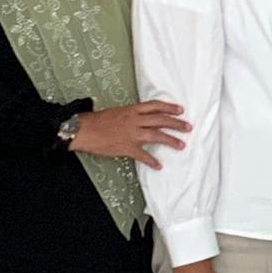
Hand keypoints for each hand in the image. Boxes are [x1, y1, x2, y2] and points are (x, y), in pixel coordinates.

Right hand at [70, 99, 191, 163]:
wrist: (83, 130)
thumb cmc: (97, 121)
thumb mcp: (117, 112)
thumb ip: (130, 115)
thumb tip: (141, 118)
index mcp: (131, 110)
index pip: (155, 106)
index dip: (169, 107)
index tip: (180, 110)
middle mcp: (134, 120)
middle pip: (160, 120)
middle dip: (176, 124)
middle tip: (188, 127)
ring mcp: (132, 134)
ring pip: (156, 135)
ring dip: (170, 140)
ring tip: (181, 145)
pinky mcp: (126, 147)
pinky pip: (142, 155)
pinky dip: (151, 161)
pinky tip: (158, 165)